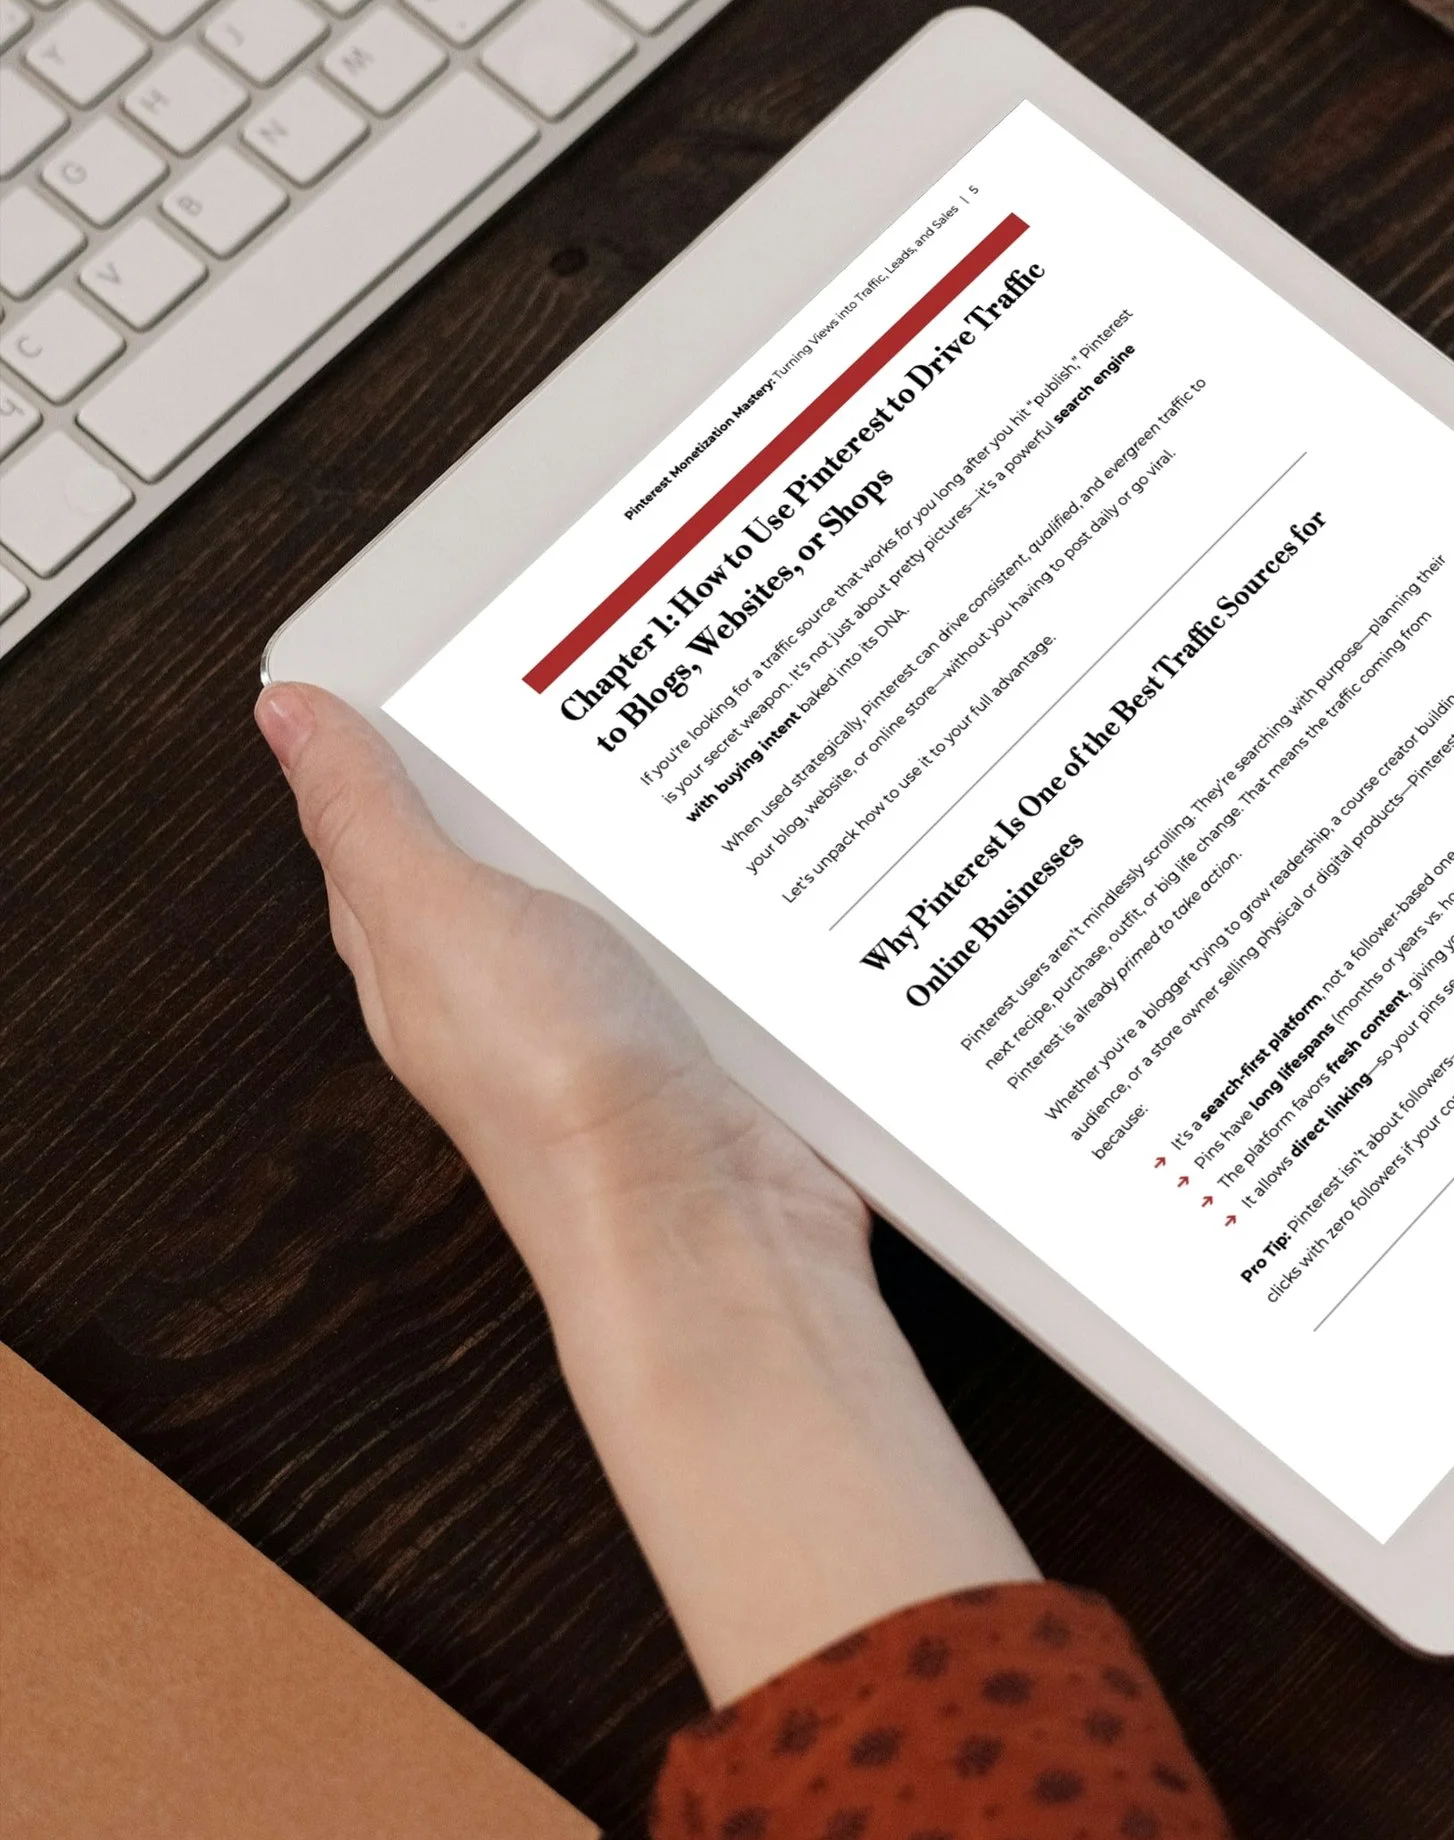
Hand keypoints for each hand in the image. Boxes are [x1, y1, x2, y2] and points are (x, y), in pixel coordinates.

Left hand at [258, 683, 1031, 1700]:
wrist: (705, 1218)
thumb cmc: (556, 1096)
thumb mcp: (434, 917)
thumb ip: (368, 817)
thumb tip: (288, 719)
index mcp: (422, 945)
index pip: (396, 811)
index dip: (419, 721)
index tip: (468, 621)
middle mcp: (517, 972)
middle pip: (532, 826)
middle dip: (573, 745)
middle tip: (617, 638)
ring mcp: (623, 993)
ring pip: (640, 863)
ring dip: (675, 807)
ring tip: (715, 701)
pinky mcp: (715, 1016)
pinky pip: (727, 915)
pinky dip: (749, 872)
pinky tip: (779, 826)